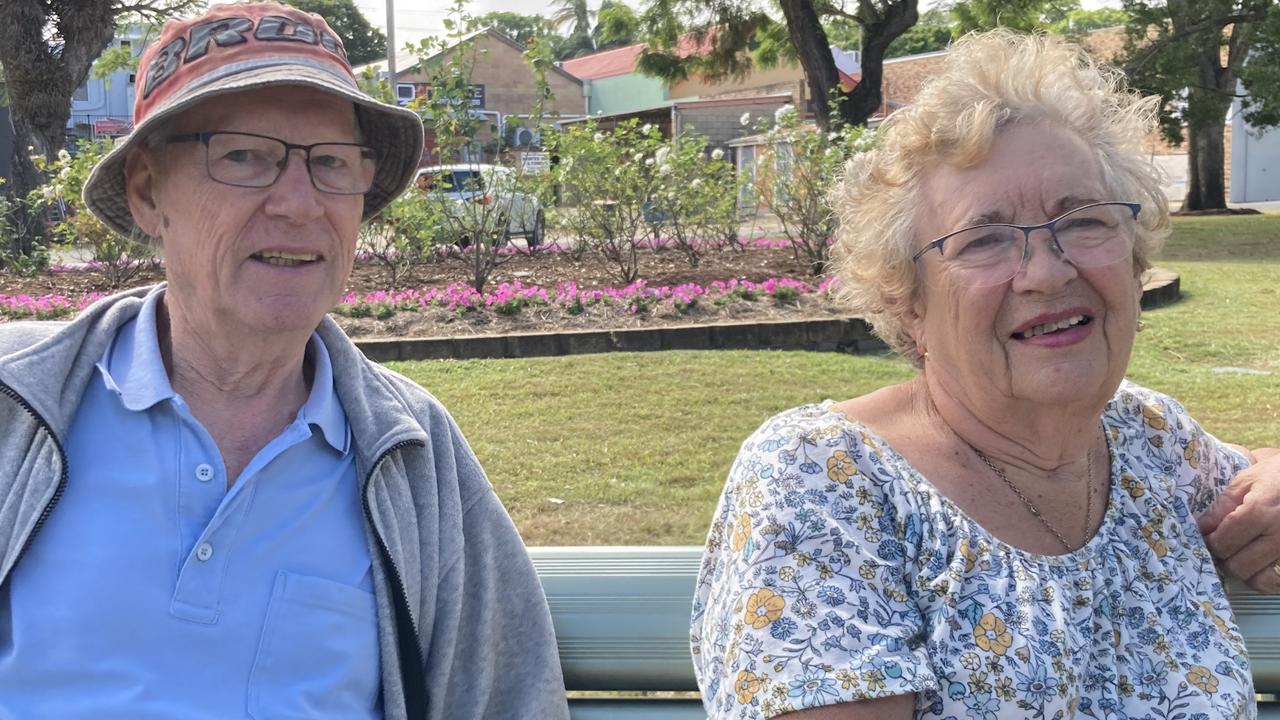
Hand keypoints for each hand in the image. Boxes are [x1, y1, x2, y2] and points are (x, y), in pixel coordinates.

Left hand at [1200, 448, 1279, 592]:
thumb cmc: (1277, 476)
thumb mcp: (1246, 481)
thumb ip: (1222, 506)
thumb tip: (1202, 528)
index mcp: (1261, 512)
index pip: (1223, 543)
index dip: (1210, 543)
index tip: (1208, 538)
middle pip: (1239, 567)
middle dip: (1224, 559)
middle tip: (1223, 548)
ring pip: (1261, 582)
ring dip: (1246, 573)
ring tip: (1242, 557)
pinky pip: (1279, 583)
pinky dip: (1267, 579)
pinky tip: (1261, 565)